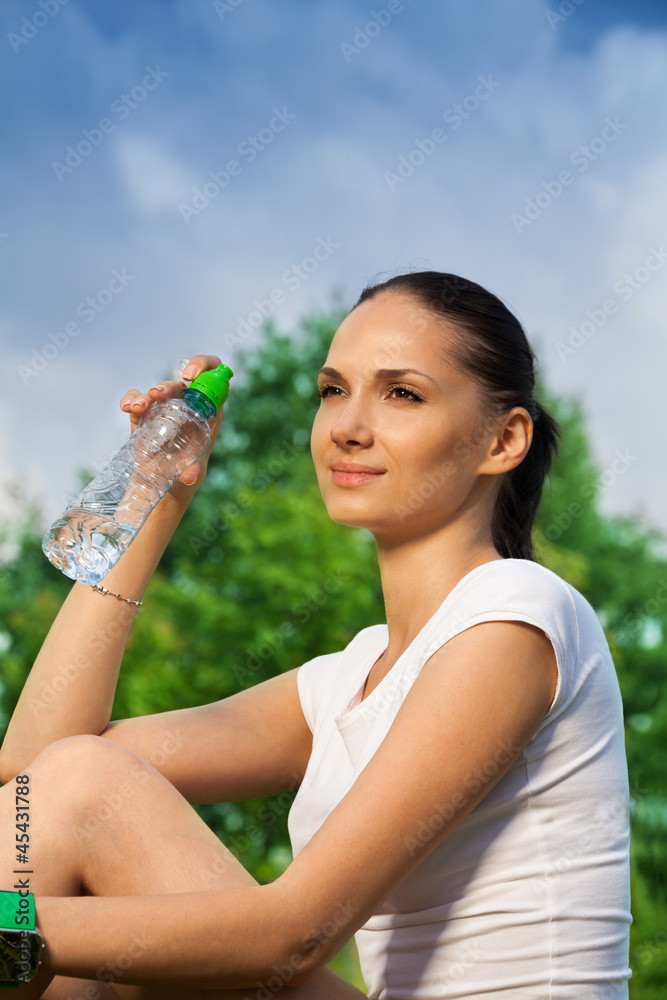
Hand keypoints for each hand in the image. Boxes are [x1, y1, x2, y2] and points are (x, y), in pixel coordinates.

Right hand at [119, 354, 225, 503]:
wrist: (165, 479)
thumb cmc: (187, 470)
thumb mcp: (193, 470)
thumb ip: (192, 471)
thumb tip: (189, 478)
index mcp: (207, 409)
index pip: (213, 375)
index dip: (205, 366)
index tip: (192, 375)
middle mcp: (187, 402)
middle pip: (180, 382)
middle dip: (167, 385)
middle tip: (158, 394)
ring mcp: (166, 406)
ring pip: (158, 390)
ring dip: (146, 394)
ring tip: (138, 408)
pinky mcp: (146, 412)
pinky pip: (137, 398)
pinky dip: (131, 398)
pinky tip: (126, 407)